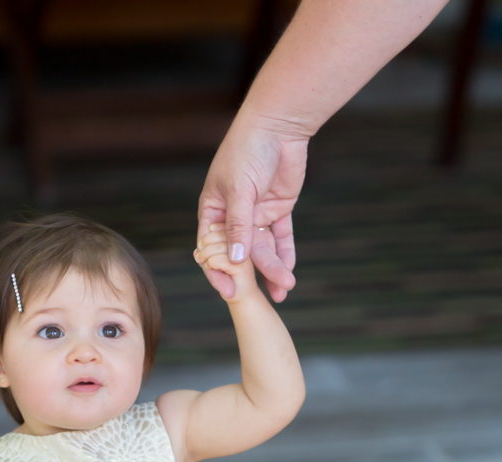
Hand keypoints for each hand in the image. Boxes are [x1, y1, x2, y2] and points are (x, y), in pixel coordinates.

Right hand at [197, 113, 307, 301]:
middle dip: (255, 274)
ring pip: (264, 248)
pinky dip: (286, 255)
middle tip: (267, 295)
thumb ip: (239, 226)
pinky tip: (289, 274)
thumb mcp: (239, 189)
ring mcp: (257, 213)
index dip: (219, 271)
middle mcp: (234, 215)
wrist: (279, 126)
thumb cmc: (248, 150)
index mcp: (213, 210)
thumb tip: (237, 259)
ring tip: (285, 288)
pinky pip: (282, 238)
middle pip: (242, 253)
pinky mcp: (278, 209)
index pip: (212, 248)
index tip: (229, 292)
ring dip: (274, 269)